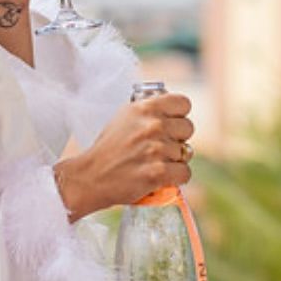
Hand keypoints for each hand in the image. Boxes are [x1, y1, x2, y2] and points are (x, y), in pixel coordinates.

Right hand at [55, 92, 194, 220]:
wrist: (93, 175)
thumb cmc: (110, 146)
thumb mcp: (125, 117)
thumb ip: (149, 110)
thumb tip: (173, 110)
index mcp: (144, 107)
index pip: (183, 103)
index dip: (179, 114)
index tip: (172, 122)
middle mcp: (152, 125)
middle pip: (188, 128)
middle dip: (177, 138)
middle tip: (161, 146)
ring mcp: (156, 149)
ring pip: (186, 153)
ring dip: (174, 159)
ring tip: (154, 162)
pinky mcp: (158, 173)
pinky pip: (185, 173)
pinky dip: (175, 177)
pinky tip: (161, 175)